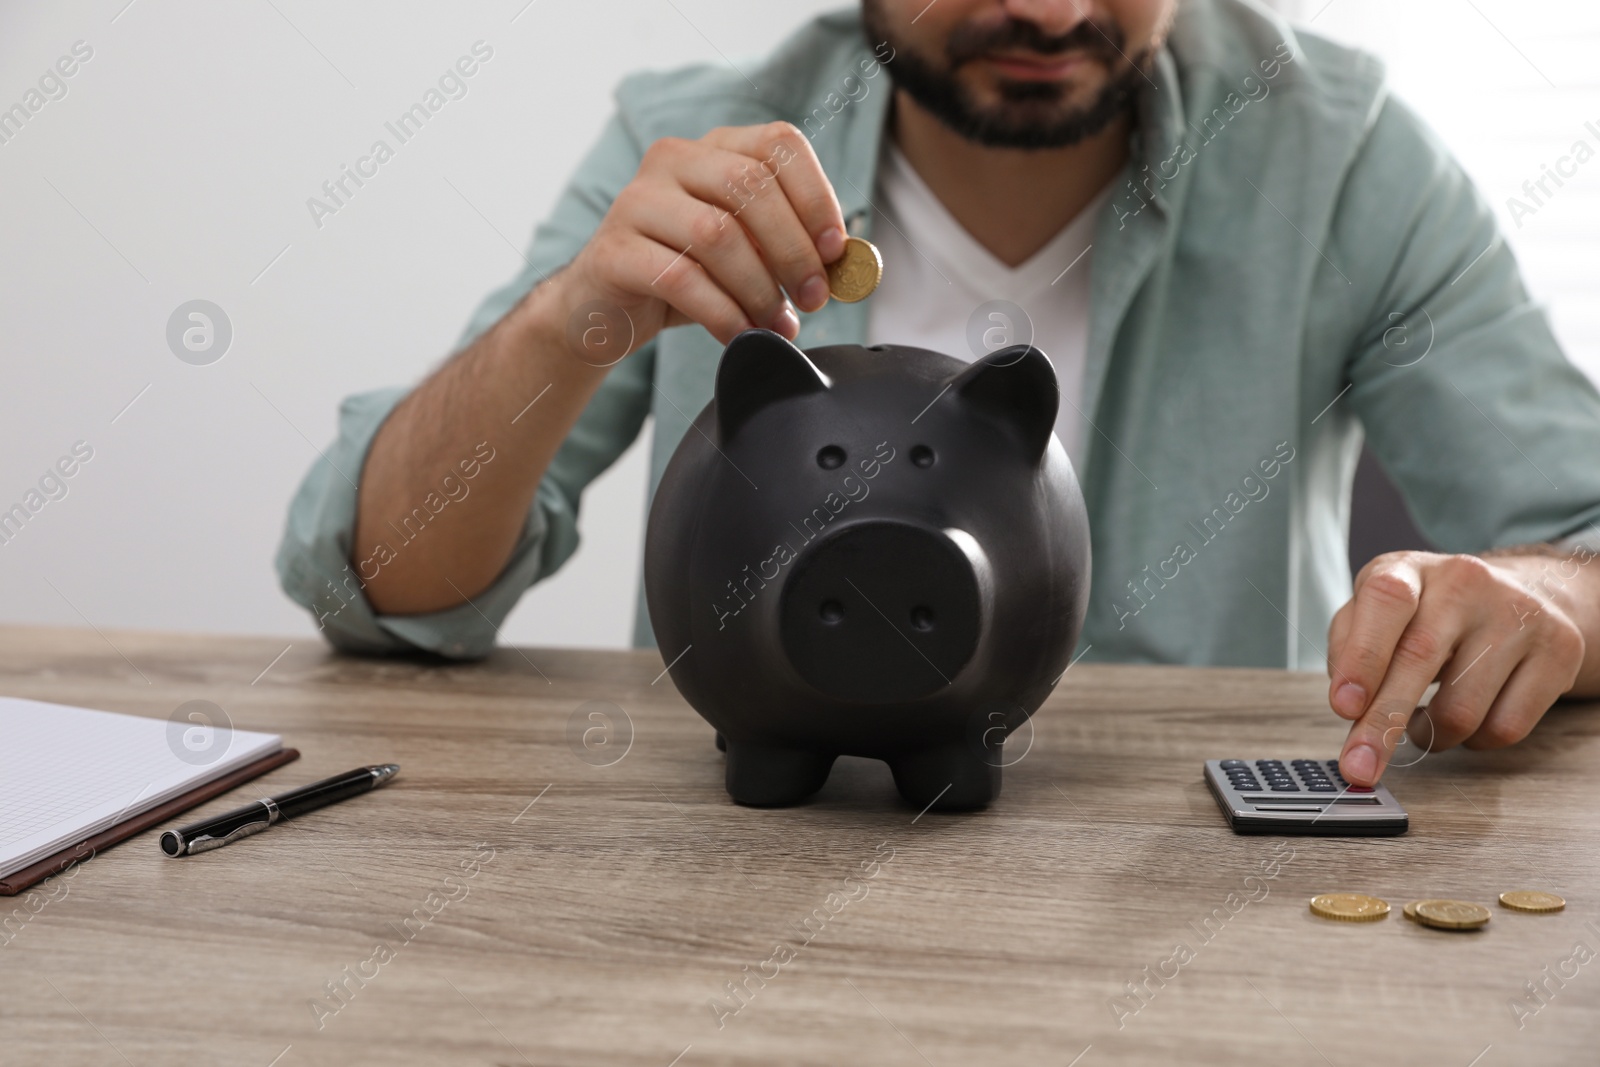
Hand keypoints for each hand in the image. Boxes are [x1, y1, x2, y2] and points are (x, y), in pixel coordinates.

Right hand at [559, 121, 846, 352]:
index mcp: (714, 148)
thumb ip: (791, 247)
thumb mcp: (746, 255)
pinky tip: (741, 335)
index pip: (779, 144)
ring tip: (776, 323)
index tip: (837, 250)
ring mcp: (636, 202)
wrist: (604, 311)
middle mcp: (672, 161)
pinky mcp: (614, 251)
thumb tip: (850, 263)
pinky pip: (680, 279)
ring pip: (716, 234)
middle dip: (794, 249)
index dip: (816, 197)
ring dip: (759, 288)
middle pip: (750, 186)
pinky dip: (723, 314)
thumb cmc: (684, 277)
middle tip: (813, 298)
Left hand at [1325, 550, 1588, 785]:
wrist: (1516, 595)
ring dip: (1429, 736)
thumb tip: (1347, 705)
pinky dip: (1473, 741)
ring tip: (1420, 722)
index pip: (1385, 600)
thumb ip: (1348, 650)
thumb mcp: (1376, 614)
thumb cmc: (1428, 612)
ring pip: (1463, 708)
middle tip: (1360, 767)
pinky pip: (1506, 727)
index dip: (1362, 657)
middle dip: (1381, 725)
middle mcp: (1466, 582)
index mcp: (1410, 569)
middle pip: (1420, 658)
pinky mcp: (1559, 651)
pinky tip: (1464, 718)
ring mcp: (1518, 614)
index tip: (1344, 707)